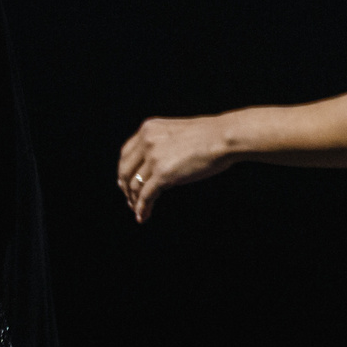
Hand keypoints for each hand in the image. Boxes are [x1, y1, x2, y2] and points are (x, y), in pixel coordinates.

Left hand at [116, 114, 234, 221]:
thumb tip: (156, 167)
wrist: (223, 138)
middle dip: (126, 187)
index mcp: (148, 129)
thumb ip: (162, 144)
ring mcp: (153, 158)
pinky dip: (142, 208)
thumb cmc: (208, 136)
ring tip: (138, 211)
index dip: (124, 170)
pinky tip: (143, 216)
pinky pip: (146, 196)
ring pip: (134, 185)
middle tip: (130, 199)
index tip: (125, 182)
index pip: (126, 153)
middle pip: (125, 170)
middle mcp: (146, 142)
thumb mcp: (176, 133)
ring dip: (134, 200)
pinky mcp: (163, 174)